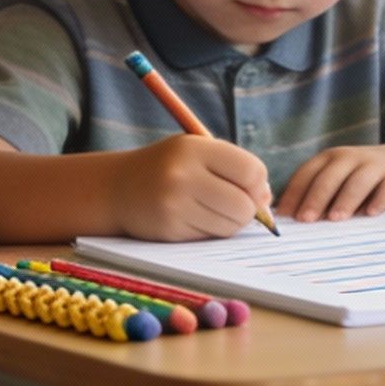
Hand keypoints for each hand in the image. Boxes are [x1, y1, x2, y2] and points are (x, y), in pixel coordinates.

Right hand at [108, 137, 272, 240]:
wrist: (117, 188)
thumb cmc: (169, 168)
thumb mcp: (197, 153)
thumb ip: (234, 169)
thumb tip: (267, 200)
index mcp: (194, 148)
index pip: (250, 170)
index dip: (259, 184)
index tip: (252, 188)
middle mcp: (183, 174)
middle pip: (244, 204)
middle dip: (248, 210)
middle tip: (235, 205)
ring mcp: (175, 204)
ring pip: (230, 225)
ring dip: (229, 223)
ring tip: (211, 210)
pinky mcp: (169, 229)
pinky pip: (210, 237)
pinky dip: (210, 232)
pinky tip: (192, 218)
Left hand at [278, 144, 384, 222]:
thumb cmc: (366, 178)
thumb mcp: (342, 177)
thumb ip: (319, 193)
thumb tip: (287, 219)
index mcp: (332, 159)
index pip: (308, 173)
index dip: (295, 192)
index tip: (284, 214)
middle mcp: (352, 158)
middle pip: (330, 176)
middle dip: (316, 197)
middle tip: (306, 219)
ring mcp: (377, 166)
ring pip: (358, 181)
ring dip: (345, 199)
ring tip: (335, 219)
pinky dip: (379, 200)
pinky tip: (370, 213)